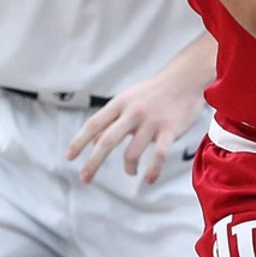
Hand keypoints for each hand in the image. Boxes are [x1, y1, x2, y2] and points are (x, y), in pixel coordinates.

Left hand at [65, 69, 205, 184]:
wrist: (186, 77)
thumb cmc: (155, 90)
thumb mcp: (129, 99)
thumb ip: (112, 119)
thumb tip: (93, 141)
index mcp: (121, 103)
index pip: (94, 124)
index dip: (79, 141)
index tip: (69, 157)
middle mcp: (134, 112)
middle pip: (107, 141)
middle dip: (93, 163)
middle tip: (85, 178)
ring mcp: (152, 122)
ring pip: (132, 153)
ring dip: (128, 168)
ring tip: (131, 172)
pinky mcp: (170, 130)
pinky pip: (159, 156)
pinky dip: (152, 171)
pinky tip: (149, 179)